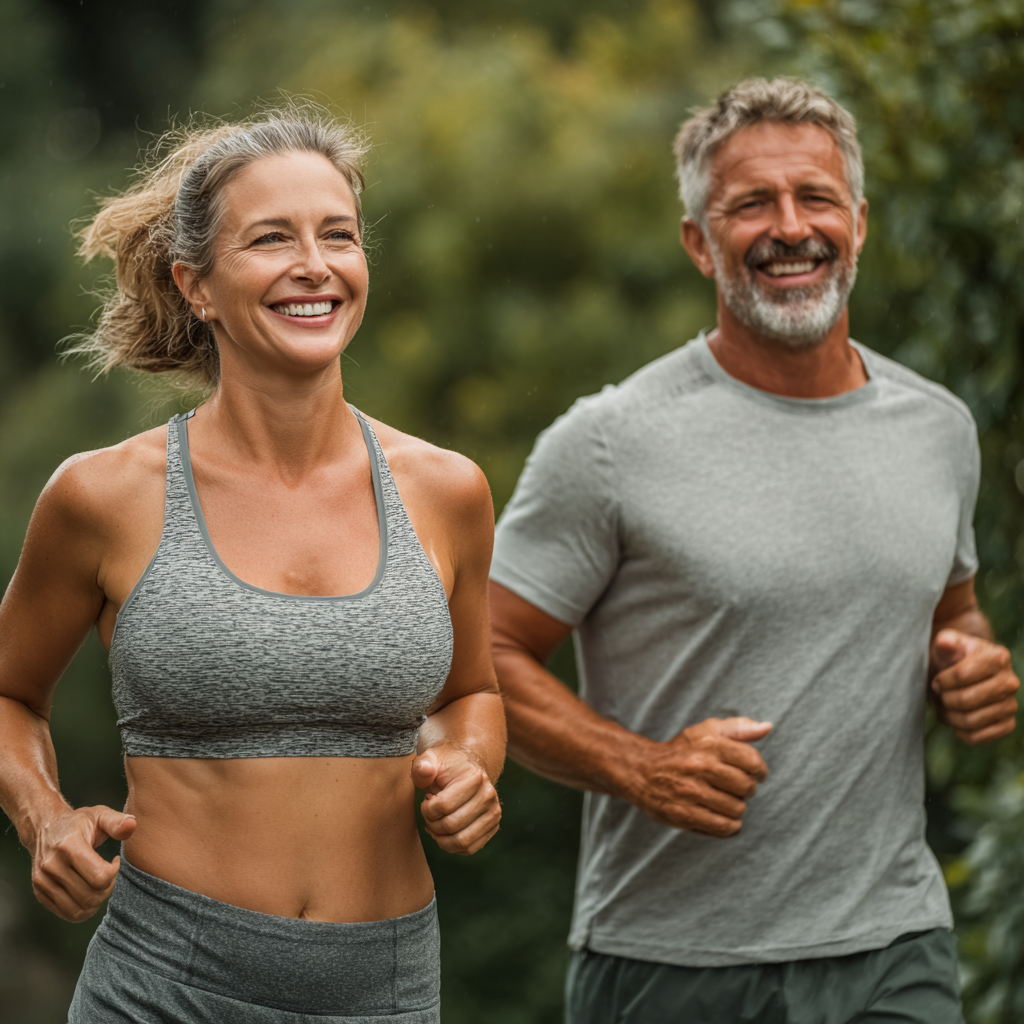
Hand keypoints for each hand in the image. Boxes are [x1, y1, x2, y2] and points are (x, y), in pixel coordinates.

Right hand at [30, 805, 136, 921]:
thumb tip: (132, 824)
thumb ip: (116, 821)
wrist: (45, 827)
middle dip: (107, 888)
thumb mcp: (99, 814)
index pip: (99, 877)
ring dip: (96, 901)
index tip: (114, 861)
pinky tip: (88, 891)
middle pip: (91, 896)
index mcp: (69, 845)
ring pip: (79, 909)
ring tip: (99, 884)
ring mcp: (43, 881)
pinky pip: (68, 913)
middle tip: (108, 874)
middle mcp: (52, 865)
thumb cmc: (78, 822)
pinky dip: (83, 908)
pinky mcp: (40, 893)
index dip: (114, 872)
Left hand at [412, 744, 500, 854]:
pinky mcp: (493, 825)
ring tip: (435, 825)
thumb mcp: (431, 759)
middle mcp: (489, 795)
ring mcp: (494, 812)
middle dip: (432, 824)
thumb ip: (422, 765)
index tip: (426, 799)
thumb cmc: (446, 766)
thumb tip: (424, 772)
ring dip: (441, 839)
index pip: (444, 806)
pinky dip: (453, 846)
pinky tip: (445, 832)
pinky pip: (470, 848)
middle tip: (429, 814)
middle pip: (452, 825)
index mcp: (474, 778)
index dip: (427, 808)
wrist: (468, 768)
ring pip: (462, 841)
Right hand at [631, 717, 771, 837]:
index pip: (753, 761)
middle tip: (734, 786)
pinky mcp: (684, 814)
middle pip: (747, 787)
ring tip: (724, 799)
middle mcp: (700, 766)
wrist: (641, 770)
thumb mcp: (706, 730)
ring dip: (736, 807)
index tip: (754, 773)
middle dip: (746, 789)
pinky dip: (729, 825)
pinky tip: (722, 816)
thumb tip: (767, 727)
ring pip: (737, 809)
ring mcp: (691, 792)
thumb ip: (739, 727)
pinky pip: (723, 827)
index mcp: (708, 743)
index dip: (759, 770)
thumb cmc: (680, 751)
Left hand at [931, 629, 1018, 743]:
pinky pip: (978, 737)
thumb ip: (946, 641)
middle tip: (938, 695)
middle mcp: (1010, 682)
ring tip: (943, 707)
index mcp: (998, 657)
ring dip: (948, 716)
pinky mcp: (1007, 724)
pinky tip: (955, 719)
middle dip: (944, 699)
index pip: (962, 675)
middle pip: (966, 700)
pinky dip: (960, 731)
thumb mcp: (948, 644)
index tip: (937, 680)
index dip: (942, 680)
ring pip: (970, 720)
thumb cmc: (953, 657)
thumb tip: (944, 642)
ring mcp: (1011, 705)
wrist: (965, 672)